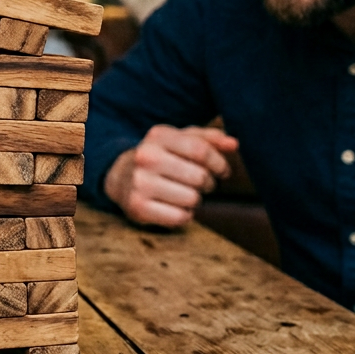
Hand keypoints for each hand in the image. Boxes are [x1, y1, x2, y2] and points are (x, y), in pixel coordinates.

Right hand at [103, 124, 238, 227]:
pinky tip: (173, 206)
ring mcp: (139, 182)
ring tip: (183, 193)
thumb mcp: (180, 140)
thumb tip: (233, 144)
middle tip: (199, 183)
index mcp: (158, 136)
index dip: (219, 163)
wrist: (120, 176)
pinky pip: (180, 217)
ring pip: (192, 199)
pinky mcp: (137, 207)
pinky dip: (183, 215)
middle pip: (199, 177)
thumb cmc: (161, 156)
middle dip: (207, 183)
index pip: (201, 151)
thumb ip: (208, 139)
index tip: (222, 171)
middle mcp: (146, 156)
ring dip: (194, 199)